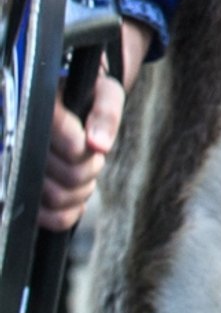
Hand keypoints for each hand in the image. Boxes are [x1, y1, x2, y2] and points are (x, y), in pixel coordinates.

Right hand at [40, 73, 125, 231]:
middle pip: (71, 176)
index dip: (87, 149)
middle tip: (92, 157)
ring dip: (82, 190)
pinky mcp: (26, 196)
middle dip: (90, 168)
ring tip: (83, 172)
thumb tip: (99, 146)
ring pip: (59, 198)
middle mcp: (25, 145)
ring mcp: (22, 173)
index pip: (73, 146)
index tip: (91, 142)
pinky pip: (50, 219)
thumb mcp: (105, 93)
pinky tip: (75, 197)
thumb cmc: (90, 99)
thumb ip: (105, 113)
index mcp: (44, 115)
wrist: (70, 109)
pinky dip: (70, 213)